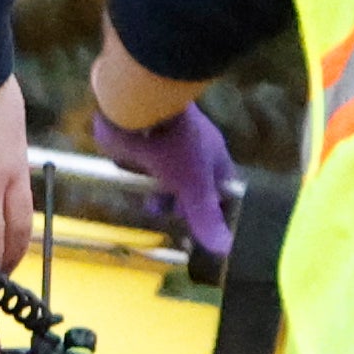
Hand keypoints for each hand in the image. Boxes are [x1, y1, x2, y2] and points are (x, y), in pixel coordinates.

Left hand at [88, 99, 237, 262]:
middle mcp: (192, 147)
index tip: (197, 225)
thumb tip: (225, 250)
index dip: (209, 208)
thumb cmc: (178, 143)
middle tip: (158, 208)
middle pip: (185, 184)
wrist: (142, 102)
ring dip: (150, 183)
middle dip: (171, 200)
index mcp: (213, 156)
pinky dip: (132, 163)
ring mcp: (165, 138)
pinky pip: (136, 157)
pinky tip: (127, 165)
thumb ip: (205, 216)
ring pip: (158, 172)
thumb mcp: (193, 186)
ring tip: (143, 190)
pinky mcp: (138, 133)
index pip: (218, 189)